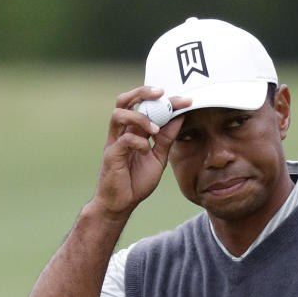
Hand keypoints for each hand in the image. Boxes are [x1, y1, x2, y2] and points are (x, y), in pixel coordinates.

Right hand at [93, 87, 190, 217]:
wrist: (121, 204)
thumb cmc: (135, 181)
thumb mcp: (158, 158)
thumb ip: (166, 139)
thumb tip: (180, 118)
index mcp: (132, 131)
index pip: (144, 106)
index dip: (164, 100)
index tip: (185, 100)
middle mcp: (121, 132)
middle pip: (124, 100)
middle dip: (143, 92)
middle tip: (162, 94)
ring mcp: (114, 142)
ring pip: (119, 114)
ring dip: (140, 118)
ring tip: (155, 130)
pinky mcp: (111, 155)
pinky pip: (124, 140)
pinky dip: (138, 142)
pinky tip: (146, 150)